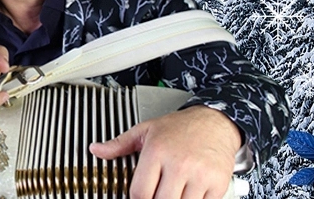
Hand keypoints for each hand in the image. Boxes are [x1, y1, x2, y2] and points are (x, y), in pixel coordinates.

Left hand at [89, 106, 240, 198]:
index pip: (140, 193)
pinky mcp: (217, 184)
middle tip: (158, 192)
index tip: (139, 196)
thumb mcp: (146, 131)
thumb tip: (95, 150)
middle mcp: (179, 164)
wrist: (215, 122)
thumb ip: (119, 144)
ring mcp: (200, 175)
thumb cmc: (180, 127)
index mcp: (157, 151)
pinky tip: (189, 192)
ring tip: (172, 191)